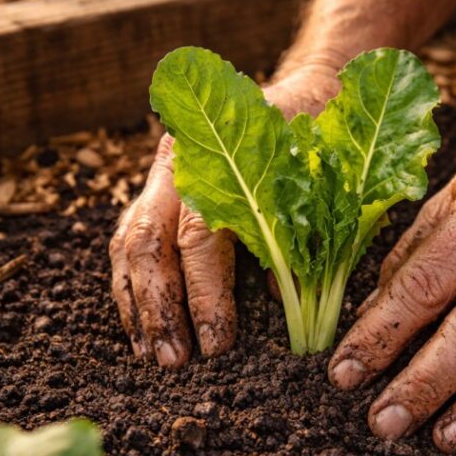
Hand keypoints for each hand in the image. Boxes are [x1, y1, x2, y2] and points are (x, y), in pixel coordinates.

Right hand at [109, 67, 339, 365]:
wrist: (307, 95)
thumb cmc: (324, 143)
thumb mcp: (328, 182)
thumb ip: (306, 232)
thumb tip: (280, 300)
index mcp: (224, 157)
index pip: (201, 235)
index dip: (206, 295)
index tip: (217, 345)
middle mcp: (181, 162)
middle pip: (152, 242)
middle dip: (160, 308)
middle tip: (176, 360)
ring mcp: (162, 176)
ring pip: (131, 243)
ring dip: (138, 305)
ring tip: (152, 355)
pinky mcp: (155, 193)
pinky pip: (128, 243)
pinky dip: (130, 289)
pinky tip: (140, 330)